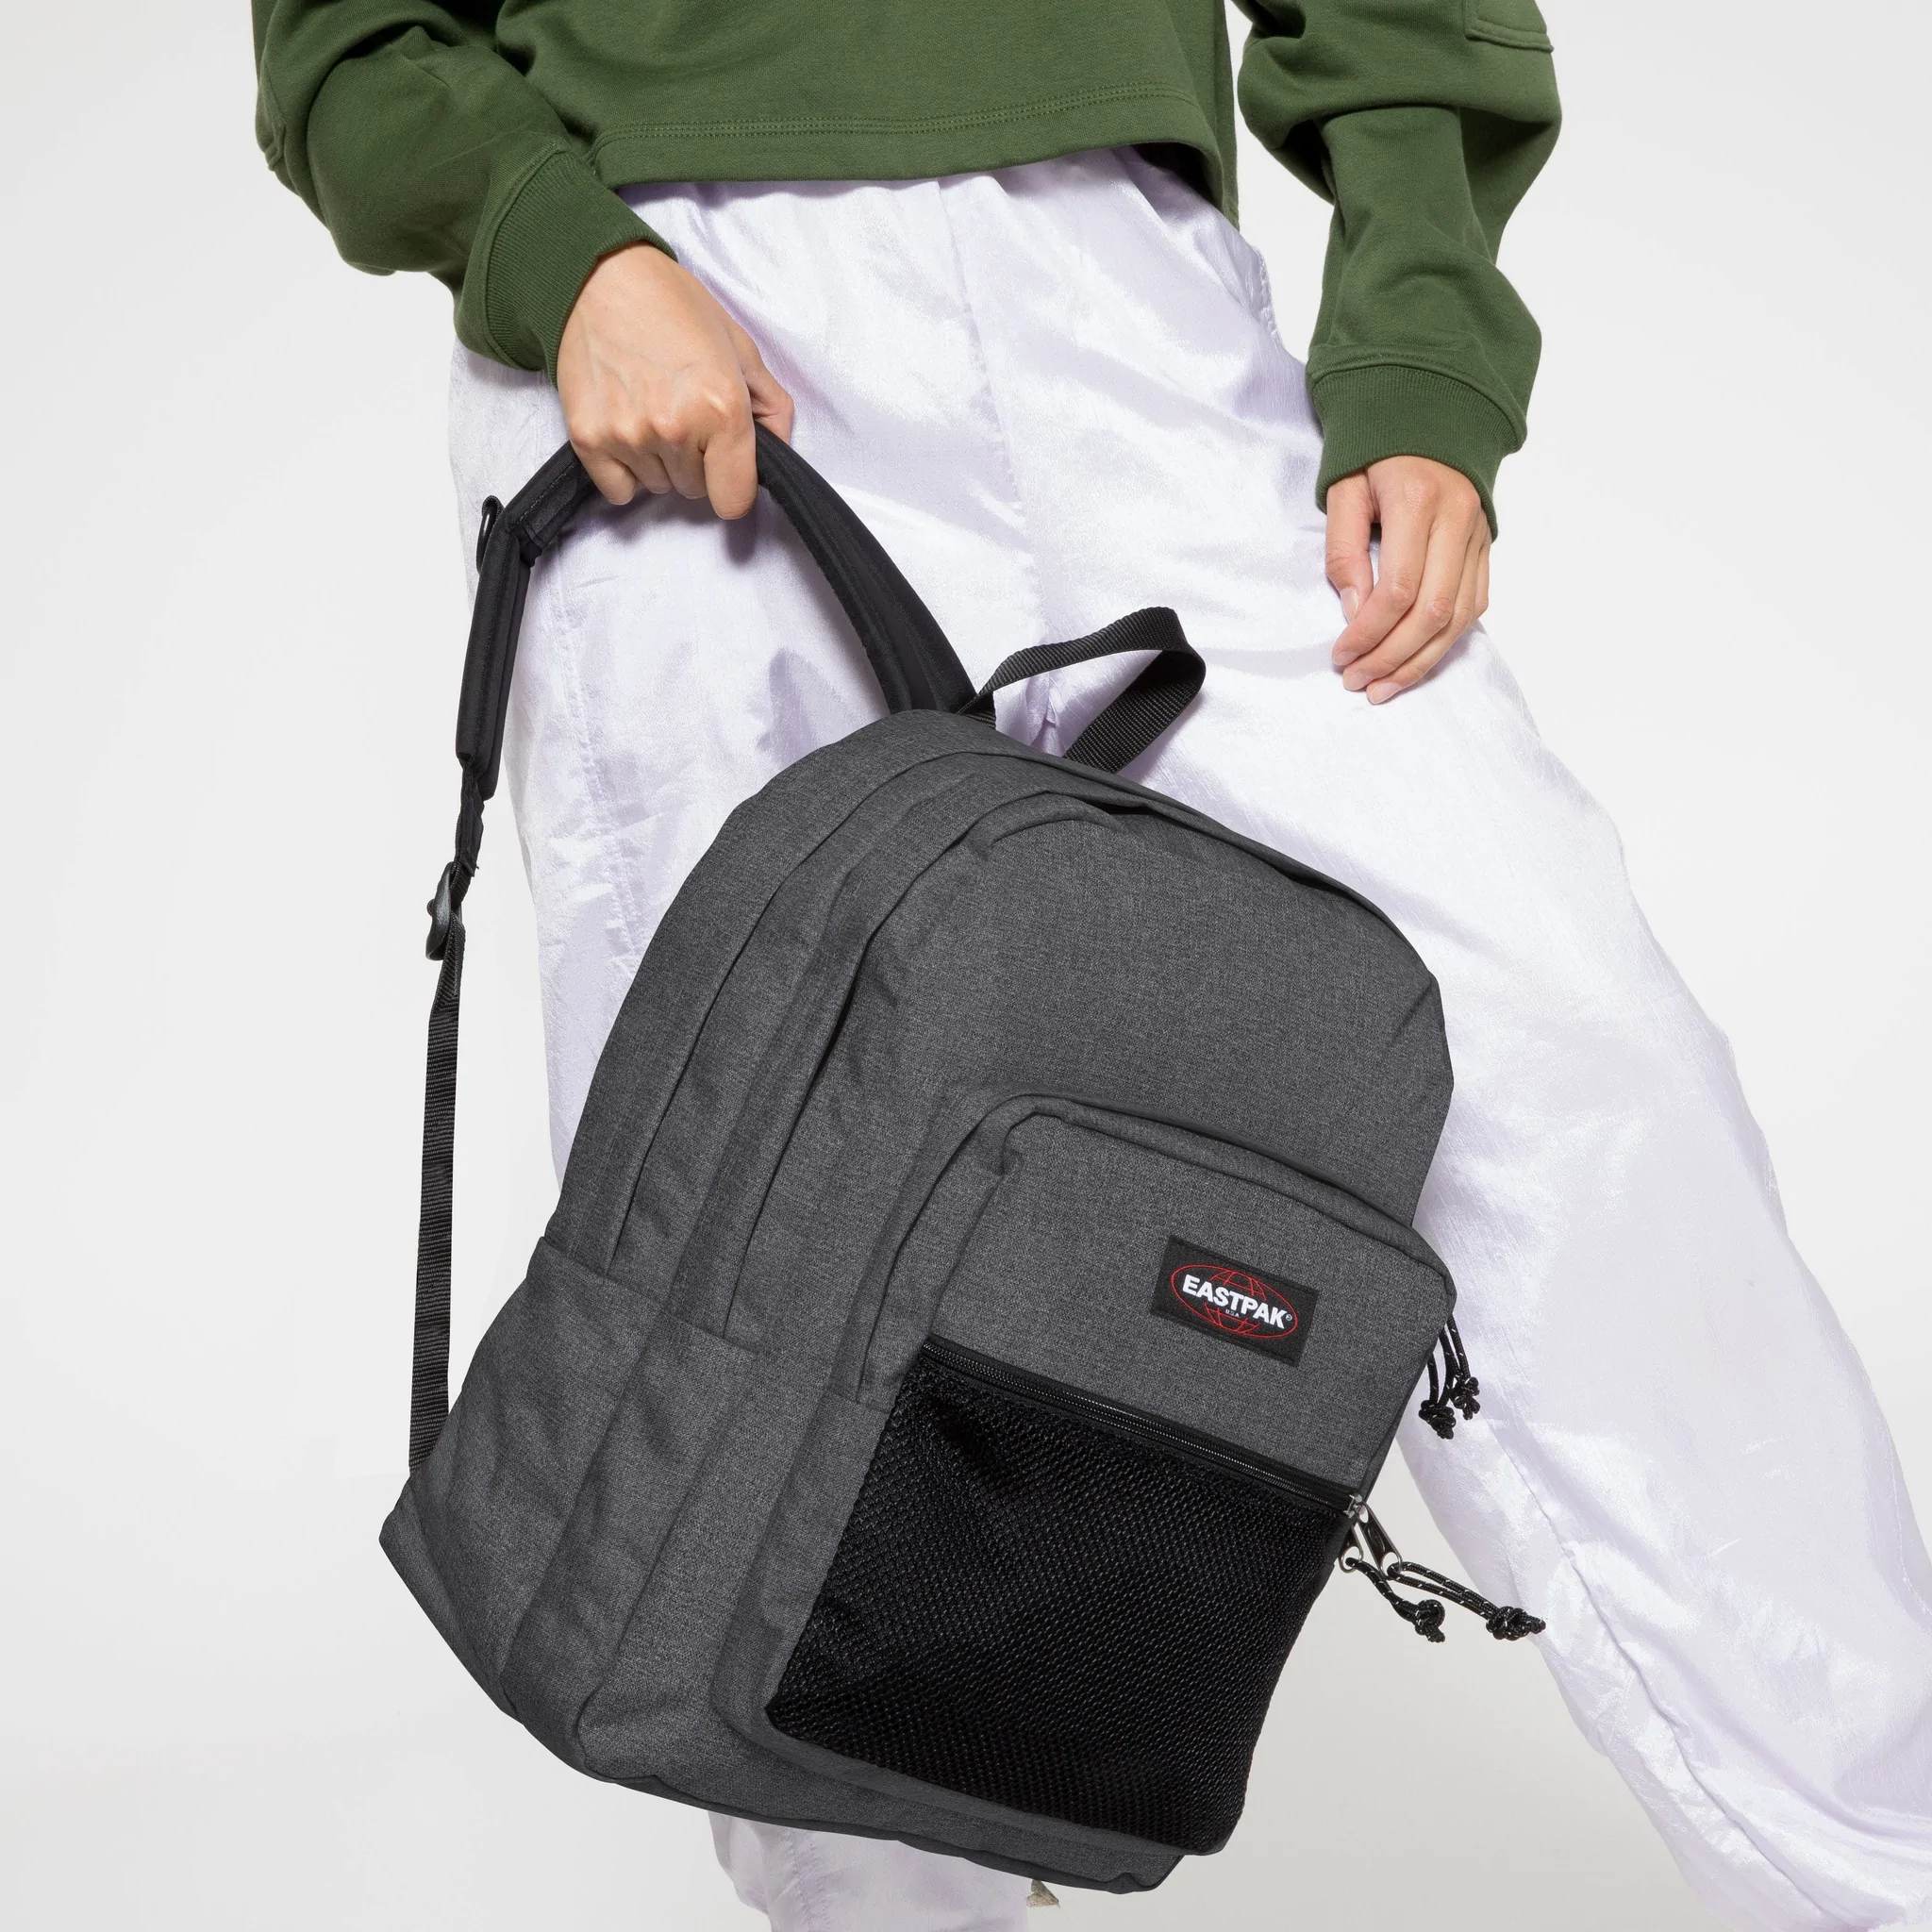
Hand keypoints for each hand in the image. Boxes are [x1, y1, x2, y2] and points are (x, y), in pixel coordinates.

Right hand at [556, 243, 793, 517]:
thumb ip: (771, 407)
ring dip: (660, 462)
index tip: (727, 464)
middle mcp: (675, 428)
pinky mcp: (587, 439)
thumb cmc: (673, 306)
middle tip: (682, 411)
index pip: (735, 501)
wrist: (601, 277)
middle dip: (696, 462)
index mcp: (722, 407)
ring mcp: (627, 436)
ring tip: (651, 407)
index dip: (735, 484)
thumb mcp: (740, 347)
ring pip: (658, 487)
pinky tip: (626, 427)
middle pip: (696, 491)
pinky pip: (619, 491)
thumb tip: (778, 453)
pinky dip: (625, 471)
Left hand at [1326, 456, 1489, 702]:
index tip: (1340, 654)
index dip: (1368, 633)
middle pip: (1432, 613)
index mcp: (1419, 501)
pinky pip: (1474, 605)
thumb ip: (1344, 549)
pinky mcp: (1485, 546)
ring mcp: (1478, 535)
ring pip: (1459, 617)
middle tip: (1358, 681)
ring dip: (1420, 661)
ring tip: (1383, 686)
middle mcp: (1458, 520)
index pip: (1398, 590)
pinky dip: (1446, 641)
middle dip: (1392, 658)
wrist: (1430, 412)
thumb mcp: (1343, 488)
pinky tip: (1415, 661)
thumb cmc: (1377, 450)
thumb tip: (1354, 610)